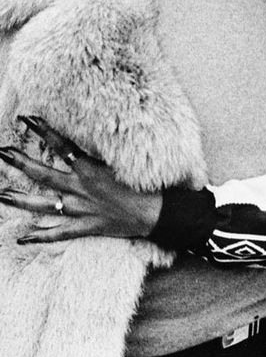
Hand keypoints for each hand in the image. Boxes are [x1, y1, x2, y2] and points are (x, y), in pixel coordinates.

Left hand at [0, 115, 161, 243]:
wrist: (158, 214)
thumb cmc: (147, 185)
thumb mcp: (125, 163)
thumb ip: (104, 154)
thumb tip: (88, 140)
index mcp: (90, 170)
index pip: (61, 146)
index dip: (43, 131)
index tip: (26, 118)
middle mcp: (80, 188)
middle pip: (42, 174)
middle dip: (19, 162)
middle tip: (1, 152)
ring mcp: (80, 209)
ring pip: (43, 204)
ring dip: (19, 200)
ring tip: (0, 195)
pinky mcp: (86, 227)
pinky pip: (58, 233)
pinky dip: (40, 237)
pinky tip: (22, 239)